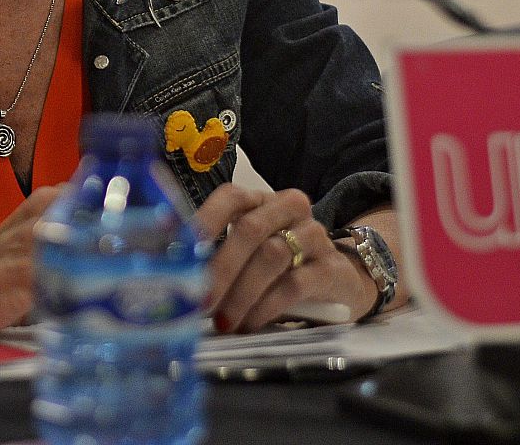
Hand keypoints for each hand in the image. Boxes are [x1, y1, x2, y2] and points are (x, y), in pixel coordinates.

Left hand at [192, 184, 375, 332]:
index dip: (205, 221)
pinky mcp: (331, 268)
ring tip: (224, 321)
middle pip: (250, 229)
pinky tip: (250, 322)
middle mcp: (290, 210)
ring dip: (242, 293)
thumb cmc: (282, 268)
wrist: (341, 283)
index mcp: (262, 201)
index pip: (231, 197)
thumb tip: (178, 280)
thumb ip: (219, 259)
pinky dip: (266, 306)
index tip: (182, 253)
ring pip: (272, 256)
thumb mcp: (251, 255)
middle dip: (221, 268)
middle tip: (200, 301)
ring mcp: (315, 236)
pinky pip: (295, 284)